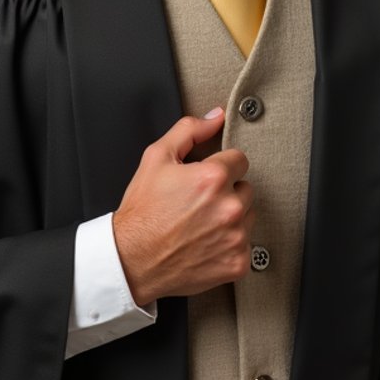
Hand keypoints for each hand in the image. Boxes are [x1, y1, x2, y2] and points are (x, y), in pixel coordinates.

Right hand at [113, 110, 253, 305]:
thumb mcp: (156, 158)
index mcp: (213, 178)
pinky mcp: (237, 262)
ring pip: (248, 216)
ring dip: (231, 218)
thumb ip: (189, 131)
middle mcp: (229, 207)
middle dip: (226, 192)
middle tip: (198, 203)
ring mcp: (235, 237)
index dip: (220, 167)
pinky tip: (206, 243)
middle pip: (246, 188)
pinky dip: (229, 245)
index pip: (239, 160)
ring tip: (201, 224)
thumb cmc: (142, 212)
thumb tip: (215, 117)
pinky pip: (245, 245)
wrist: (131, 259)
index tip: (205, 180)